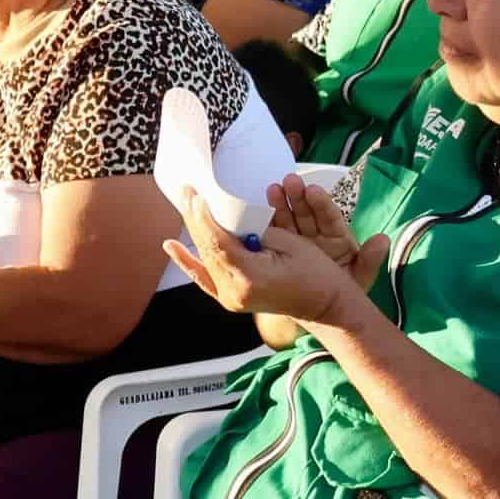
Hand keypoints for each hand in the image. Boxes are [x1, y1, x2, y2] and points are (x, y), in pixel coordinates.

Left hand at [160, 171, 361, 326]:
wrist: (327, 307)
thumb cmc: (317, 276)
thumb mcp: (290, 244)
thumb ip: (257, 231)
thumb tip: (233, 219)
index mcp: (250, 277)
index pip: (218, 241)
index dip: (204, 216)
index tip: (195, 194)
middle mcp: (234, 292)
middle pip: (207, 249)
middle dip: (195, 218)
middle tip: (186, 191)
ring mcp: (230, 298)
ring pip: (204, 258)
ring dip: (194, 230)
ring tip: (185, 204)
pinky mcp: (231, 297)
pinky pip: (204, 277)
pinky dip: (188, 261)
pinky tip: (172, 247)